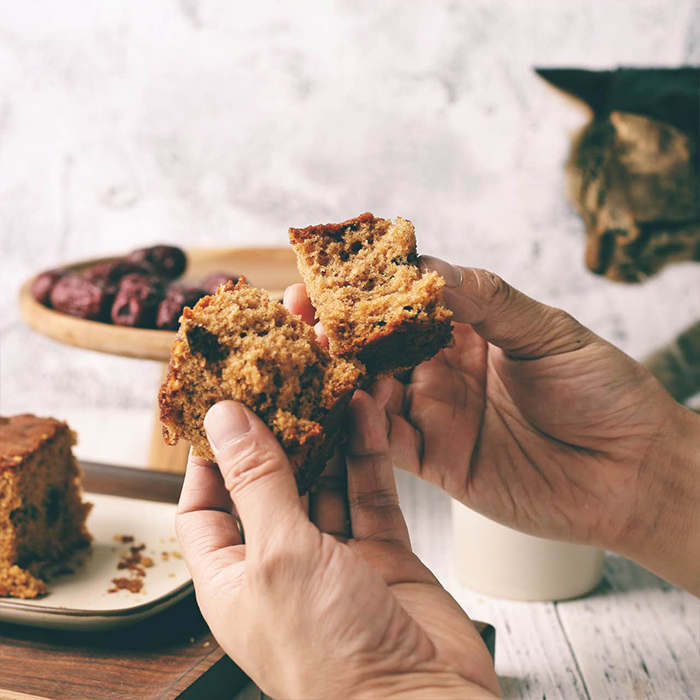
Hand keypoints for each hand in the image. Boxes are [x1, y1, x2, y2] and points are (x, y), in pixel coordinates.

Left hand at [176, 395, 498, 698]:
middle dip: (278, 434)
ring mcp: (337, 561)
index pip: (205, 509)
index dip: (209, 460)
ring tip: (327, 383)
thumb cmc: (331, 658)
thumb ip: (257, 482)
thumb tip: (225, 420)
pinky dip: (367, 454)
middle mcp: (282, 568)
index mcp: (234, 580)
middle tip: (283, 381)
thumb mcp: (278, 555)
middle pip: (271, 487)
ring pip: (326, 484)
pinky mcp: (385, 557)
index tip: (220, 409)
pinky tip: (364, 413)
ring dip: (328, 435)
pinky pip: (371, 495)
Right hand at [285, 261, 699, 593]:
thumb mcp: (549, 333)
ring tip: (309, 351)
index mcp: (470, 332)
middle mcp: (444, 372)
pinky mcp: (438, 462)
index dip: (368, 288)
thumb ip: (488, 301)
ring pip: (373, 393)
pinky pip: (388, 442)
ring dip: (340, 374)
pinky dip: (364, 424)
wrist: (634, 472)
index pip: (407, 304)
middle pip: (378, 348)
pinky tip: (345, 403)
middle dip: (337, 328)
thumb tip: (425, 267)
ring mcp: (437, 416)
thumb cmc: (604, 391)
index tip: (331, 270)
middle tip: (299, 309)